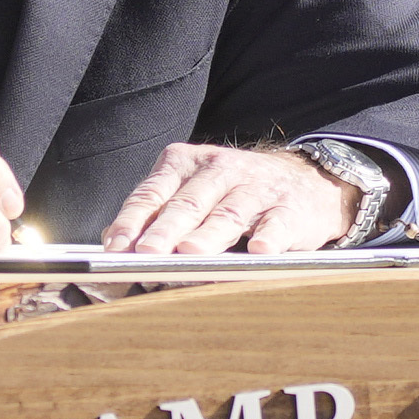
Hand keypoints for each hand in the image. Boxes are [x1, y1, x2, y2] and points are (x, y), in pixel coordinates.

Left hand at [100, 142, 361, 254]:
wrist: (306, 182)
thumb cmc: (235, 195)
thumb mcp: (193, 193)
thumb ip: (155, 214)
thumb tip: (113, 244)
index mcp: (186, 164)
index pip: (152, 193)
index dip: (132, 221)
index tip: (115, 247)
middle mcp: (219, 169)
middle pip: (186, 204)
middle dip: (164, 232)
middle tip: (146, 254)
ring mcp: (256, 188)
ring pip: (227, 214)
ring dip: (208, 236)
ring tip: (189, 254)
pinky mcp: (290, 208)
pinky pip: (277, 223)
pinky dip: (269, 237)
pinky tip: (259, 251)